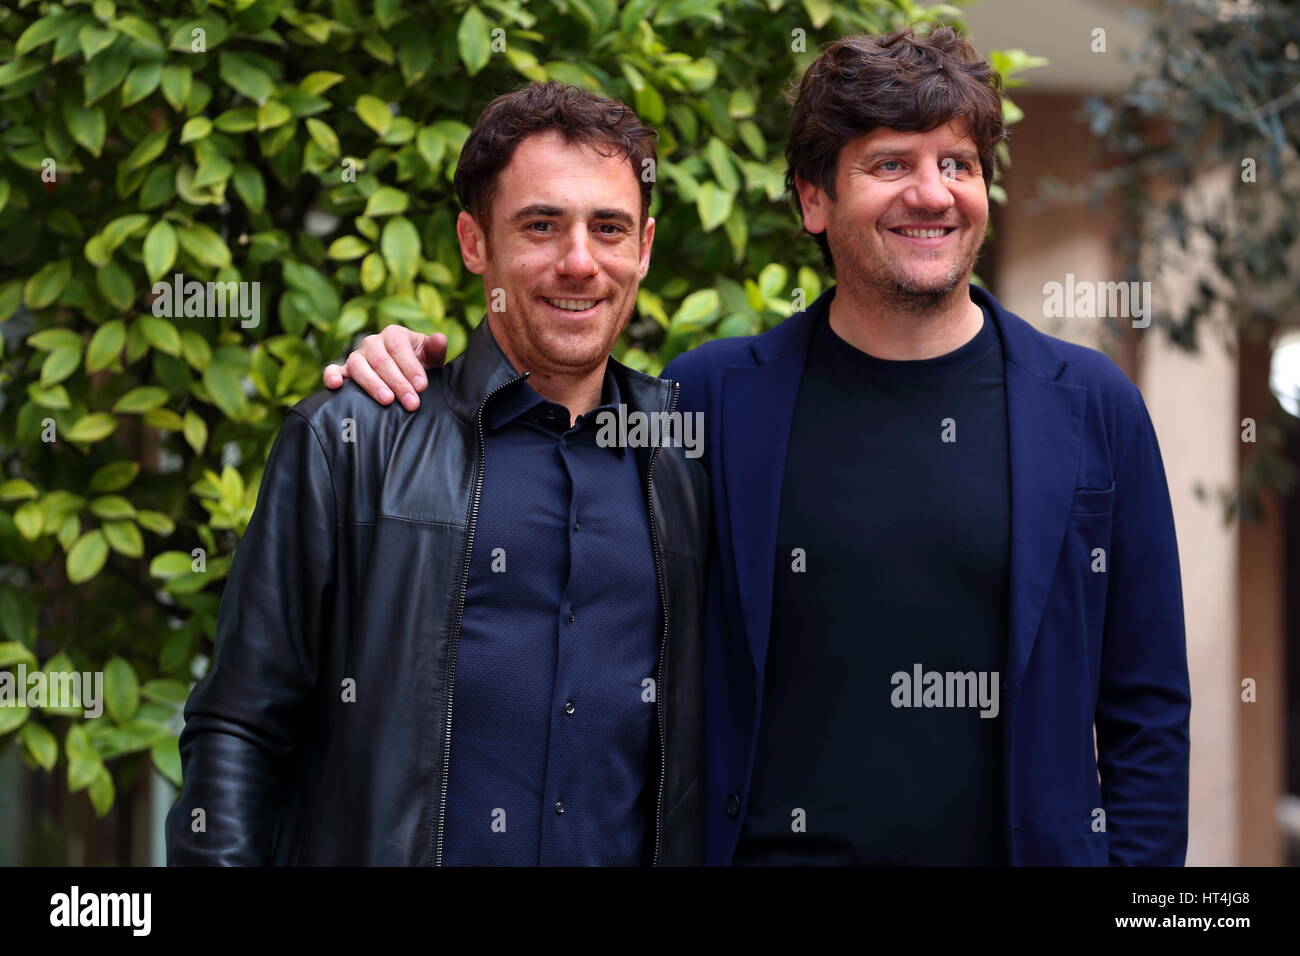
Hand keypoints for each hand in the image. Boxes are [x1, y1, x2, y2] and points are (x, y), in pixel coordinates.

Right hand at [323, 326, 447, 410]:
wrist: (407, 377)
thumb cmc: (420, 365)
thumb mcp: (431, 357)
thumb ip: (435, 349)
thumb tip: (440, 339)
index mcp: (393, 334)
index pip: (398, 347)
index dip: (410, 366)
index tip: (422, 386)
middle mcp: (372, 343)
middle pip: (381, 360)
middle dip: (398, 382)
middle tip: (412, 402)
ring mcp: (357, 357)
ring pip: (358, 366)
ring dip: (373, 384)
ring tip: (387, 400)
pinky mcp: (345, 372)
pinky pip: (333, 370)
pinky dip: (331, 376)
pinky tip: (336, 386)